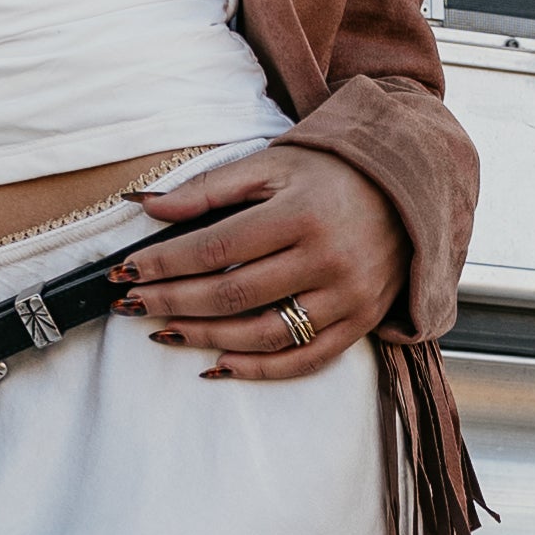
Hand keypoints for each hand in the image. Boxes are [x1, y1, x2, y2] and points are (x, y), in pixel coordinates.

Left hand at [118, 144, 403, 377]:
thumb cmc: (331, 174)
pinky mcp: (360, 323)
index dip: (164, 262)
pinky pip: (303, 360)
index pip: (215, 247)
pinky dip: (258, 369)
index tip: (127, 271)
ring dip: (205, 338)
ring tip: (165, 332)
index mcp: (300, 213)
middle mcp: (327, 259)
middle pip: (232, 294)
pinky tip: (218, 365)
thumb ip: (208, 188)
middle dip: (173, 301)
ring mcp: (347, 297)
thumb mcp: (271, 165)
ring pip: (262, 334)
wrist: (407, 190)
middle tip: (132, 305)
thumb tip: (147, 208)